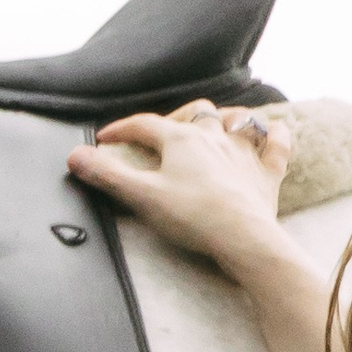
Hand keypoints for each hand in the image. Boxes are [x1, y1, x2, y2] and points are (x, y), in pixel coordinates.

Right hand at [67, 101, 294, 280]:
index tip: (105, 138)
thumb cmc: (193, 217)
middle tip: (161, 133)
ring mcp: (244, 153)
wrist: (243, 239)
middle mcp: (215, 136)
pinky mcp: (268, 174)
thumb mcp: (141, 196)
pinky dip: (273, 135)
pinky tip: (271, 132)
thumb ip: (107, 174)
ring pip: (237, 119)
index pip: (145, 125)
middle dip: (175, 117)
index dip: (122, 129)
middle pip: (194, 112)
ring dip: (225, 117)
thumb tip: (75, 156)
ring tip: (214, 124)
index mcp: (181, 139)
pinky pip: (276, 144)